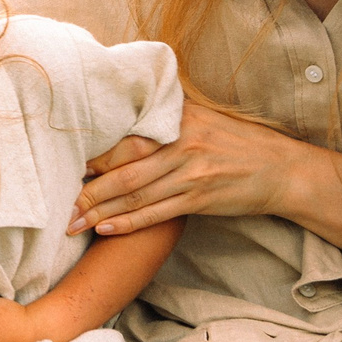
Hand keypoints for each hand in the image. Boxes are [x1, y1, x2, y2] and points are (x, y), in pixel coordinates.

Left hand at [71, 100, 341, 248]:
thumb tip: (125, 112)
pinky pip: (157, 214)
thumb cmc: (238, 142)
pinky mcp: (200, 199)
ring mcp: (192, 173)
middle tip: (59, 201)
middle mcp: (183, 144)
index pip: (127, 137)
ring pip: (136, 195)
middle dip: (88, 188)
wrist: (282, 169)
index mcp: (179, 119)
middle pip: (125, 168)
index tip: (66, 162)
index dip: (94, 153)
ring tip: (72, 222)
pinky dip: (129, 223)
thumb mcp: (203, 117)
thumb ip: (167, 116)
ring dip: (100, 210)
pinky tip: (106, 229)